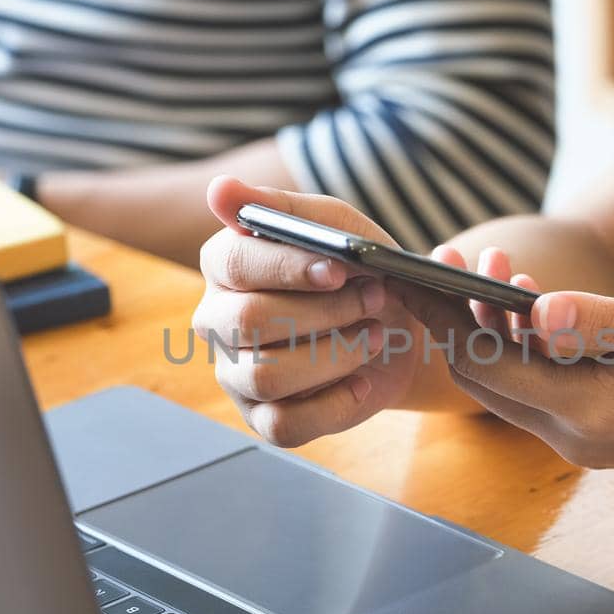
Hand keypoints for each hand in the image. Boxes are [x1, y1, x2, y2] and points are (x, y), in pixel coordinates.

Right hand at [195, 177, 420, 445]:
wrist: (396, 327)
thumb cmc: (356, 270)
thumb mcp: (335, 227)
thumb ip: (283, 208)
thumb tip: (218, 189)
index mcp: (224, 265)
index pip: (234, 264)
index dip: (287, 268)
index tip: (338, 268)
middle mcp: (216, 321)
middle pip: (249, 322)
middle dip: (323, 312)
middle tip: (374, 298)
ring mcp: (234, 374)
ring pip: (267, 374)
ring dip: (335, 353)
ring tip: (374, 335)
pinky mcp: (262, 418)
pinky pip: (284, 425)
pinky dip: (334, 405)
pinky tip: (362, 382)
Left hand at [394, 247, 613, 490]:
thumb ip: (604, 320)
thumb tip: (537, 307)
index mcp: (588, 412)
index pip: (484, 364)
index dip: (445, 314)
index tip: (422, 266)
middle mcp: (573, 437)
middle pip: (482, 378)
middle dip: (456, 317)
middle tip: (456, 254)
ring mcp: (584, 441)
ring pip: (507, 384)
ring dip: (490, 331)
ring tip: (494, 267)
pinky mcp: (597, 434)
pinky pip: (537, 391)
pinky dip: (520, 349)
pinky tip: (529, 308)